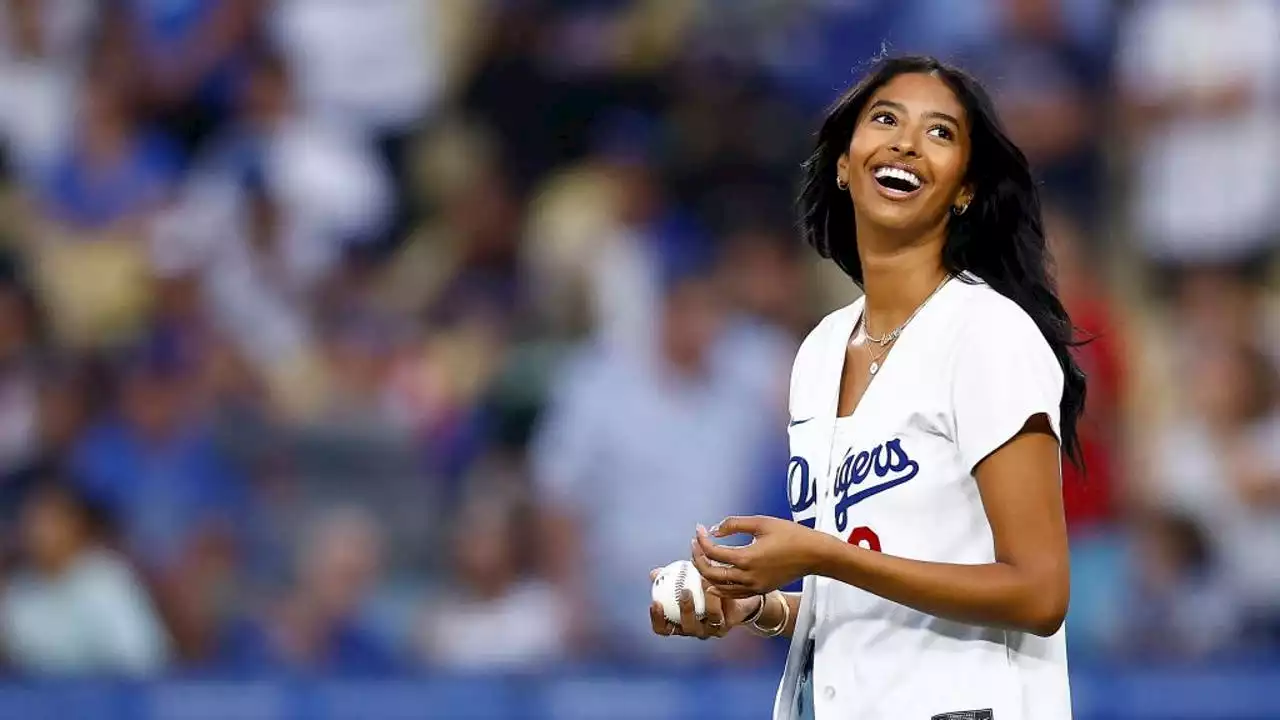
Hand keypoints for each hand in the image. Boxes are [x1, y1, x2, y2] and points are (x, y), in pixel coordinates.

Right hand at [648, 567, 762, 639]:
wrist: (729, 594)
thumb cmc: (700, 588)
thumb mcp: (684, 580)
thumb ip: (670, 578)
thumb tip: (655, 574)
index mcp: (678, 623)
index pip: (663, 628)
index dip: (657, 619)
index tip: (656, 602)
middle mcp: (693, 630)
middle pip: (686, 627)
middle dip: (685, 610)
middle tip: (684, 591)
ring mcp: (710, 631)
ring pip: (708, 620)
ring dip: (707, 601)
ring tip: (705, 582)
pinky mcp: (725, 627)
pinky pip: (721, 615)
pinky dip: (718, 598)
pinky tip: (717, 584)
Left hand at [692, 516, 830, 598]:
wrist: (814, 554)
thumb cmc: (790, 535)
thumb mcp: (762, 522)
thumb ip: (734, 524)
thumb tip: (714, 530)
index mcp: (746, 558)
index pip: (713, 553)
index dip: (702, 541)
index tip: (699, 530)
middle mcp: (747, 577)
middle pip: (711, 574)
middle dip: (698, 559)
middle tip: (695, 544)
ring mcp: (754, 587)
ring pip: (720, 587)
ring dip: (706, 573)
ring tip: (701, 558)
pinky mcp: (760, 590)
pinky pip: (733, 593)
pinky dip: (719, 587)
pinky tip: (713, 579)